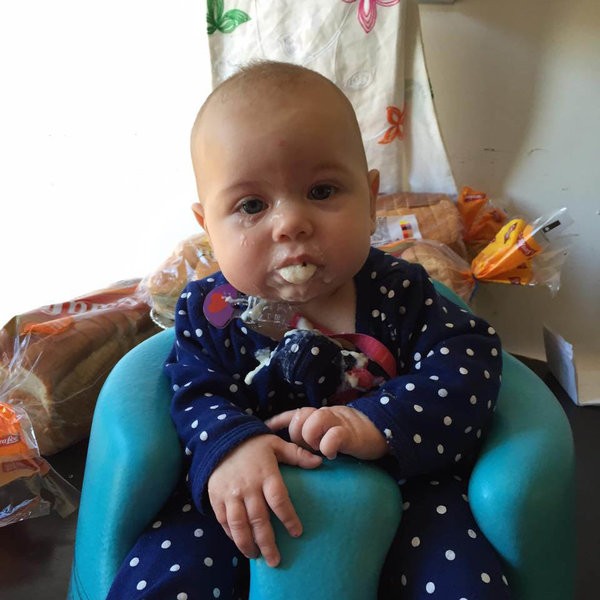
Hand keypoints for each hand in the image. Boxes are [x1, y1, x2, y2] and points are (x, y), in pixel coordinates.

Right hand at [207, 434, 321, 566]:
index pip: (279, 500)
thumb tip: (320, 461)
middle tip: (276, 560)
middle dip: (267, 542)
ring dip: (247, 543)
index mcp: (265, 474)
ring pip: (238, 524)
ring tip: (256, 557)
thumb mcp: (276, 444)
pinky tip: (240, 543)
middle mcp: (247, 486)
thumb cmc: (254, 444)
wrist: (221, 439)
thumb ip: (297, 454)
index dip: (288, 518)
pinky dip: (231, 534)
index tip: (297, 533)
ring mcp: (230, 493)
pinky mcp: (216, 497)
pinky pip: (223, 520)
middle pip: (258, 519)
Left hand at [265, 406, 387, 460]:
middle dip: (297, 436)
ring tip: (320, 450)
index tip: (266, 430)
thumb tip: (286, 444)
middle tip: (309, 449)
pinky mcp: (349, 433)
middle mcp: (324, 415)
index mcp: (316, 415)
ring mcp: (336, 422)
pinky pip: (332, 437)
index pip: (292, 415)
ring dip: (312, 439)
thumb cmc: (348, 436)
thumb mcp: (326, 432)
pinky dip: (328, 447)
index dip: (278, 422)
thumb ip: (309, 434)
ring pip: (312, 423)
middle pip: (298, 419)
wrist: (378, 431)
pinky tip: (331, 454)